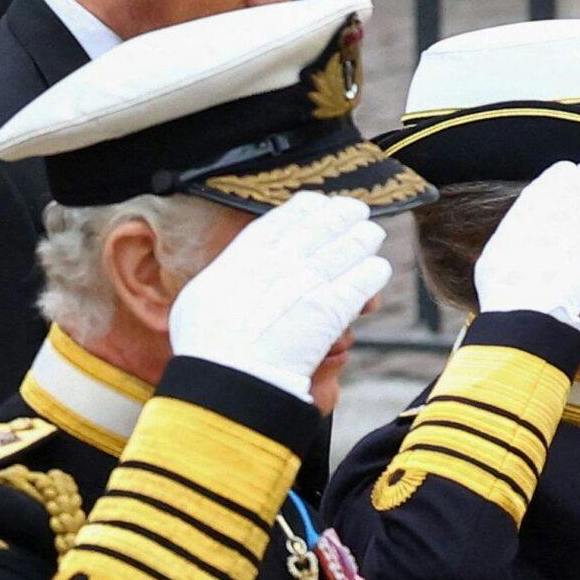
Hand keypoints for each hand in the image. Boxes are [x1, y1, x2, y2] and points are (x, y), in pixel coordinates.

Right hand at [170, 192, 390, 401]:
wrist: (229, 375)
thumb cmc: (206, 344)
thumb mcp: (202, 295)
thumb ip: (227, 276)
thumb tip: (235, 274)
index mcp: (248, 253)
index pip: (287, 217)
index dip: (308, 207)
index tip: (319, 204)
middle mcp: (282, 260)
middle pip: (324, 225)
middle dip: (343, 216)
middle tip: (356, 213)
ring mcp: (310, 282)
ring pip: (351, 247)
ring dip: (364, 238)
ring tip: (371, 236)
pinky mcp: (334, 309)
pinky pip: (365, 280)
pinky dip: (373, 273)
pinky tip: (377, 270)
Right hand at [475, 160, 579, 330]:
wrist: (529, 312)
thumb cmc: (504, 287)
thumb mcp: (497, 250)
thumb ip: (515, 227)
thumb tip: (526, 214)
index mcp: (528, 214)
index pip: (551, 183)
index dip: (561, 174)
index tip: (569, 169)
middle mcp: (557, 217)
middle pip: (579, 187)